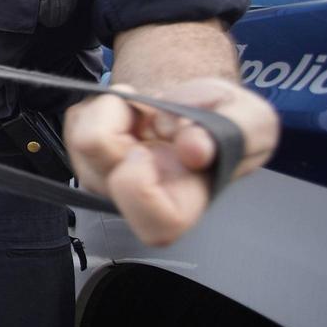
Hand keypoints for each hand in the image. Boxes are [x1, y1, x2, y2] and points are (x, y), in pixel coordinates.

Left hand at [64, 77, 277, 246]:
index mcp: (185, 200)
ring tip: (144, 109)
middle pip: (96, 177)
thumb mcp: (250, 119)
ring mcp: (107, 174)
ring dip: (111, 109)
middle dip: (113, 130)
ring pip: (80, 143)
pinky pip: (76, 121)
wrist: (195, 102)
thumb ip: (234, 131)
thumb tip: (194, 148)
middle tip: (148, 113)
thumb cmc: (223, 120)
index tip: (149, 148)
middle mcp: (139, 196)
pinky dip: (100, 103)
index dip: (141, 187)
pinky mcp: (85, 149)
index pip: (155, 224)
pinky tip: (128, 109)